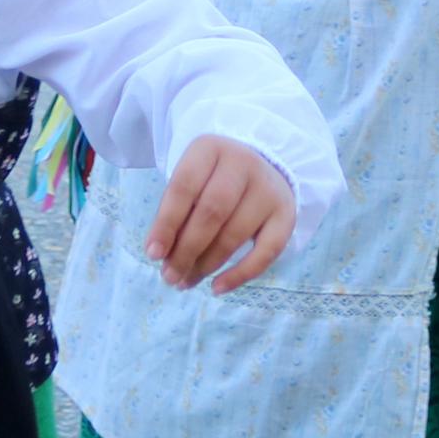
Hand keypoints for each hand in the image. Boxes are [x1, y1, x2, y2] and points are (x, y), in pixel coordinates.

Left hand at [144, 136, 295, 293]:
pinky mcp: (286, 214)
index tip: (152, 254)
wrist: (262, 163)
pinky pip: (266, 251)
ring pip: (234, 234)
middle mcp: (243, 164)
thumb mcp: (192, 180)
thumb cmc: (213, 178)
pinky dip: (240, 274)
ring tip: (185, 282)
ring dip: (206, 265)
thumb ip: (177, 213)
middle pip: (211, 212)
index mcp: (211, 149)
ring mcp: (268, 189)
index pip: (184, 187)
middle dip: (186, 250)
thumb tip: (163, 258)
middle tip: (169, 276)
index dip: (166, 223)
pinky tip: (217, 287)